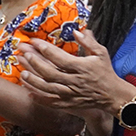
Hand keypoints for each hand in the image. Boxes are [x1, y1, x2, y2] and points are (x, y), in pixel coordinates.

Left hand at [17, 29, 135, 114]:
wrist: (112, 95)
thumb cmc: (105, 72)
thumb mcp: (101, 53)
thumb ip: (88, 42)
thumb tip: (76, 31)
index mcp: (82, 67)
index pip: (60, 58)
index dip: (46, 49)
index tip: (35, 42)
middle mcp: (75, 81)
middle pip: (50, 73)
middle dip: (35, 63)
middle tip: (24, 55)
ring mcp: (71, 94)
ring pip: (48, 88)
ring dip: (33, 81)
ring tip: (22, 73)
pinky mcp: (69, 103)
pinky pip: (51, 102)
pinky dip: (39, 98)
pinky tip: (29, 92)